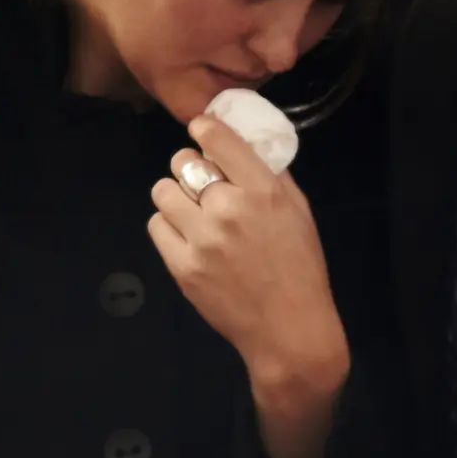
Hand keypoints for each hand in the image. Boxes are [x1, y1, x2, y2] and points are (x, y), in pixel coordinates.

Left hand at [149, 116, 349, 457]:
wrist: (289, 329)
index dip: (203, 129)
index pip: (215, 138)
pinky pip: (156, 225)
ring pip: (162, 191)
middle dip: (190, 168)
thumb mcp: (299, 212)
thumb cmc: (301, 269)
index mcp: (262, 190)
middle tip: (202, 184)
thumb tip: (242, 145)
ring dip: (175, 196)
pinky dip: (169, 226)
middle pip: (183, 162)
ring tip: (191, 212)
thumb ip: (271, 175)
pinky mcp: (182, 265)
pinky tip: (188, 237)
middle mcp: (228, 208)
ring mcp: (201, 239)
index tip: (202, 132)